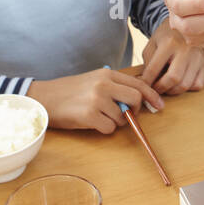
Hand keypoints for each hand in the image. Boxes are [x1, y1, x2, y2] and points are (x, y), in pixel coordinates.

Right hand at [28, 69, 164, 134]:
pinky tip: (91, 123)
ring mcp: (97, 99)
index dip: (152, 96)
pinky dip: (104, 129)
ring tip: (99, 117)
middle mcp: (104, 84)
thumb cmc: (69, 91)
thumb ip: (114, 87)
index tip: (159, 105)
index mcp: (106, 74)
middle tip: (127, 116)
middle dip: (135, 111)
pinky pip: (109, 128)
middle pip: (136, 99)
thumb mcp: (93, 80)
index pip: (138, 83)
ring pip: (122, 118)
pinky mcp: (89, 115)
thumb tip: (137, 100)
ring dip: (115, 122)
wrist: (44, 98)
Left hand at [139, 19, 203, 93]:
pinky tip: (181, 81)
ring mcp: (198, 57)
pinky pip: (197, 85)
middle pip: (173, 79)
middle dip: (161, 88)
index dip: (146, 81)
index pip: (154, 69)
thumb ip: (148, 63)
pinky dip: (188, 88)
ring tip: (167, 85)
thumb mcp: (151, 45)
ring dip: (173, 90)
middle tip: (156, 88)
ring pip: (185, 85)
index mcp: (169, 42)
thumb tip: (146, 83)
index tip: (144, 85)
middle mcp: (186, 49)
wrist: (184, 27)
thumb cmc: (166, 37)